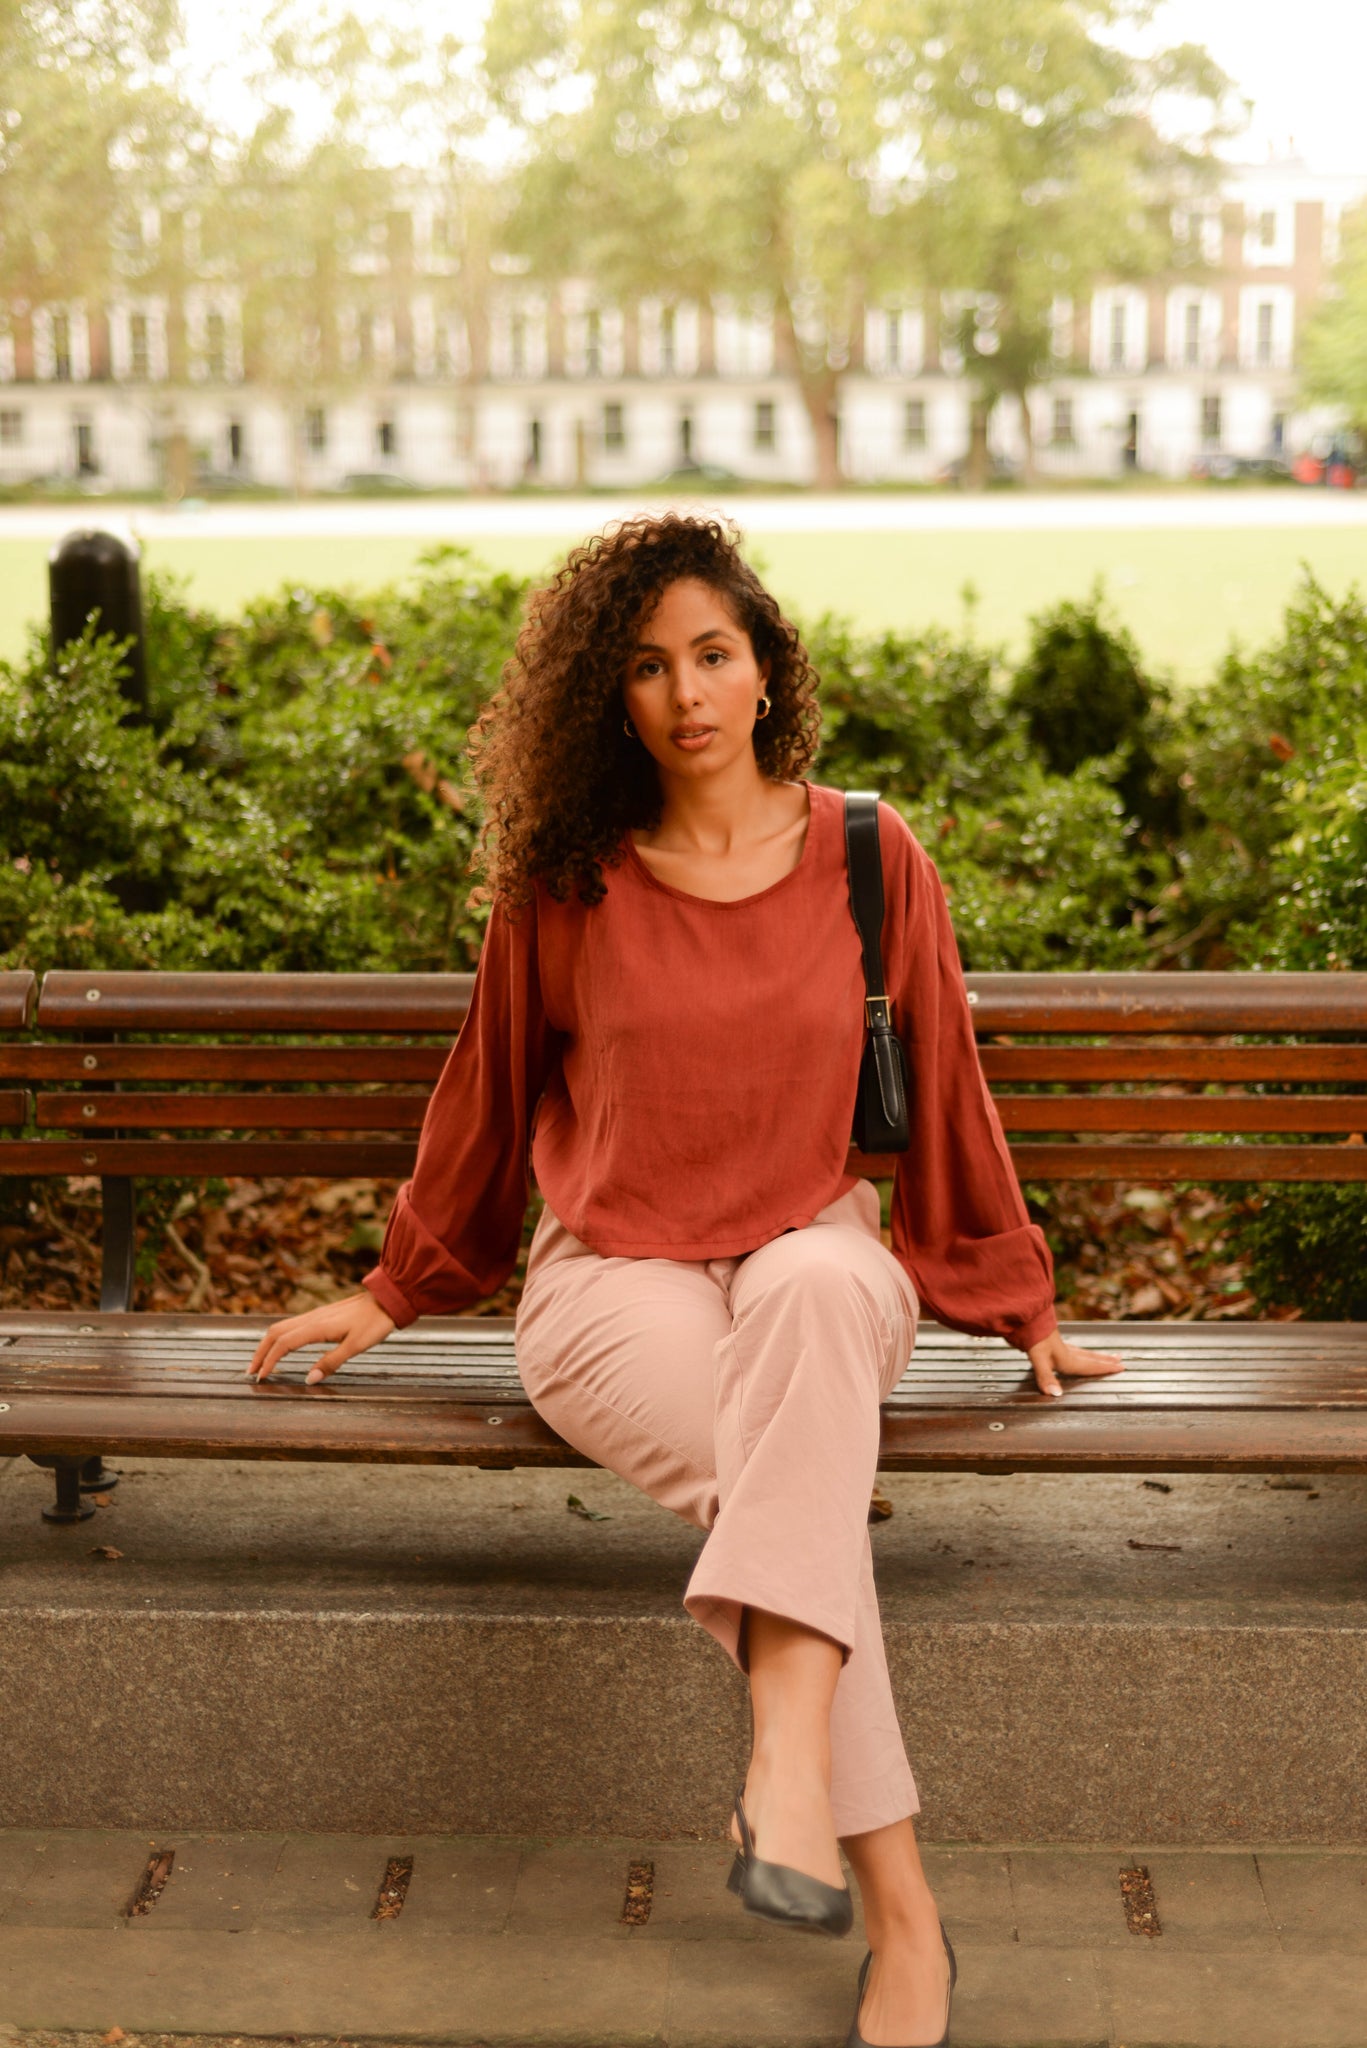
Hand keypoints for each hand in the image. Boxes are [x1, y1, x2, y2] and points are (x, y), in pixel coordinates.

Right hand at [247, 1290, 395, 1384]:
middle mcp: (311, 1318)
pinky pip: (291, 1325)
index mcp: (317, 1327)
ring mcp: (315, 1315)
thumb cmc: (374, 1323)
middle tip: (251, 1372)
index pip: (283, 1344)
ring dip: (267, 1344)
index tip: (261, 1377)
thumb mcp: (356, 1346)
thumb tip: (308, 1380)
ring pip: (281, 1327)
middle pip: (275, 1333)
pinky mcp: (320, 1315)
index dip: (269, 1361)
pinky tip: (282, 1347)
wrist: (387, 1299)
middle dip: (260, 1352)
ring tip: (261, 1362)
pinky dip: (279, 1337)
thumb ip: (331, 1362)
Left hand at [1025, 1327, 1123, 1397]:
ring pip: (1082, 1352)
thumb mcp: (1038, 1358)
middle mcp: (1066, 1352)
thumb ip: (1046, 1377)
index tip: (1121, 1368)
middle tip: (1119, 1360)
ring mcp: (1059, 1345)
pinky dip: (1080, 1351)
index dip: (1104, 1368)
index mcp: (1066, 1358)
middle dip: (1105, 1360)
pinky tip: (1075, 1351)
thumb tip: (1056, 1395)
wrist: (1024, 1317)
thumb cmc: (1032, 1337)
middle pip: (1090, 1357)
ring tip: (1104, 1356)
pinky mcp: (1051, 1341)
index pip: (1089, 1366)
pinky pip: (1073, 1349)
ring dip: (1095, 1355)